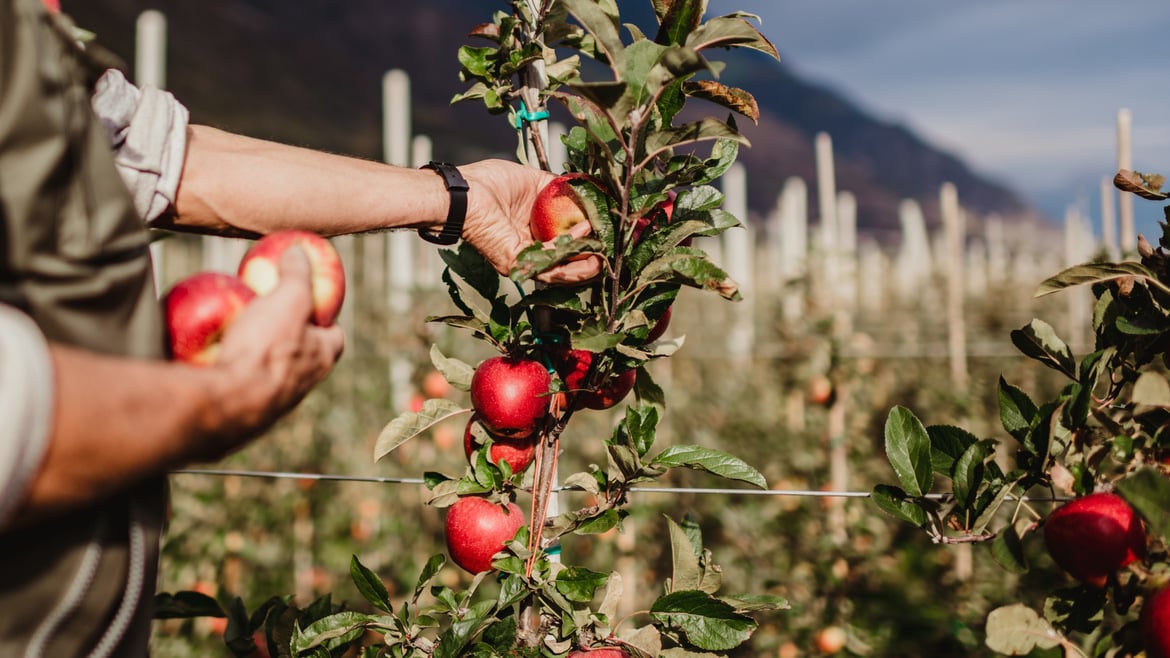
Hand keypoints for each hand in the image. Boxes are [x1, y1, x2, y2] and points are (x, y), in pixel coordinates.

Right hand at [214, 246, 344, 446]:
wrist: (228, 403)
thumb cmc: (266, 348)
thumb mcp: (288, 300)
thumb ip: (297, 276)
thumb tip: (299, 251)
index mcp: (322, 358)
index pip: (334, 336)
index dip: (325, 317)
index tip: (309, 301)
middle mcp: (304, 383)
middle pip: (301, 353)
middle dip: (288, 334)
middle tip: (267, 311)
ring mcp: (274, 399)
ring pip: (269, 369)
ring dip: (258, 352)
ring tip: (236, 330)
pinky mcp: (245, 409)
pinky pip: (240, 382)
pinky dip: (231, 367)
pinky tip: (212, 354)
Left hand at [460, 159, 601, 283]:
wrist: (464, 193)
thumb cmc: (488, 183)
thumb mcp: (533, 181)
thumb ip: (558, 188)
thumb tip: (584, 188)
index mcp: (532, 231)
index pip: (566, 242)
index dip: (588, 237)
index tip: (606, 228)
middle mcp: (530, 249)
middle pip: (568, 261)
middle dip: (593, 255)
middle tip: (611, 243)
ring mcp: (524, 259)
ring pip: (564, 269)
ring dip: (588, 260)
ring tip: (604, 247)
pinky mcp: (518, 262)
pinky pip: (551, 261)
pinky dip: (572, 246)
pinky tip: (584, 230)